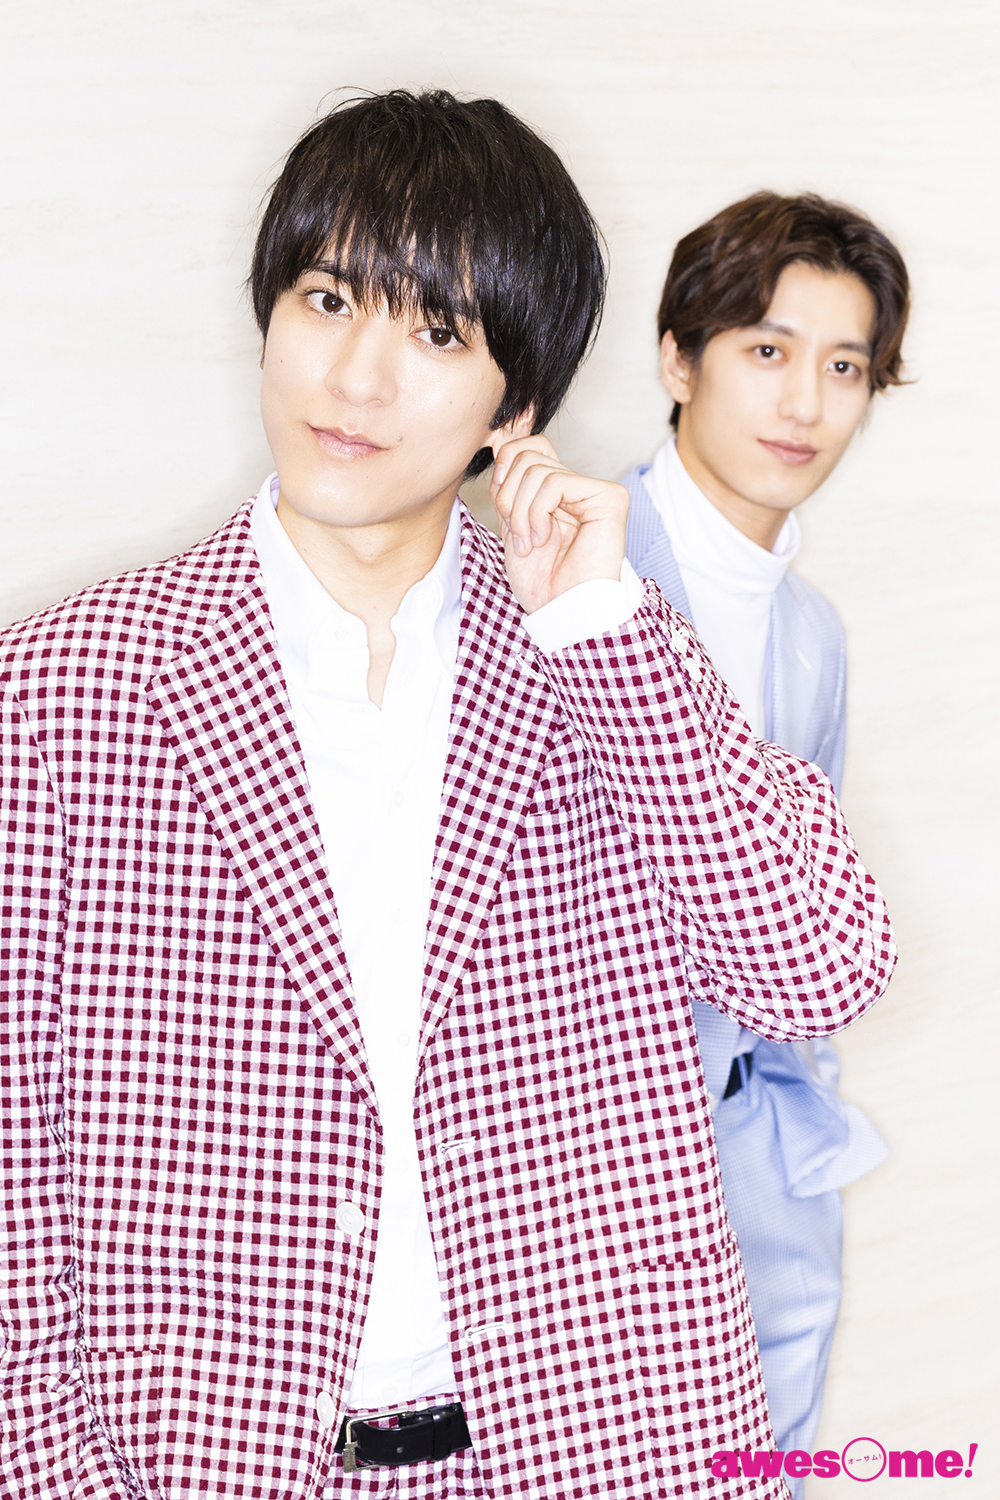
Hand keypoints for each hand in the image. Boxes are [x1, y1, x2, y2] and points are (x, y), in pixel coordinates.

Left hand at [489, 436, 628, 612]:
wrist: (562, 611)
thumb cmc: (541, 580)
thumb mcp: (511, 524)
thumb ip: (508, 486)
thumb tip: (500, 443)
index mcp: (555, 491)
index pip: (525, 447)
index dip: (503, 469)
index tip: (502, 508)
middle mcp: (578, 486)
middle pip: (526, 454)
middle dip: (507, 497)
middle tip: (517, 535)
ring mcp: (595, 490)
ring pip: (535, 469)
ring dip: (520, 513)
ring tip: (530, 543)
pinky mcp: (609, 498)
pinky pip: (554, 483)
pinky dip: (536, 514)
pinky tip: (544, 539)